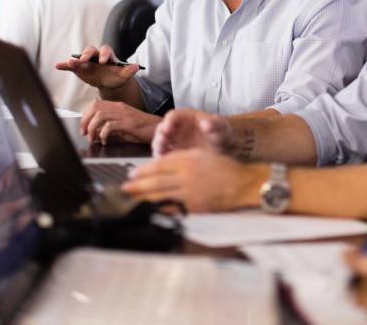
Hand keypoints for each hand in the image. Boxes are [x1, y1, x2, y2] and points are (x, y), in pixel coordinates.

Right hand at [55, 44, 138, 92]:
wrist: (108, 83)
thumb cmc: (116, 77)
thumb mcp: (123, 75)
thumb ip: (129, 71)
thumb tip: (136, 66)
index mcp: (107, 55)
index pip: (105, 50)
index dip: (103, 54)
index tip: (102, 61)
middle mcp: (95, 56)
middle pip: (90, 51)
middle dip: (87, 55)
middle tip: (84, 60)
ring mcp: (86, 62)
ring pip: (80, 58)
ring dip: (75, 60)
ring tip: (71, 63)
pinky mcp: (79, 69)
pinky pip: (71, 66)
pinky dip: (65, 65)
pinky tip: (58, 66)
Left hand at [80, 100, 159, 143]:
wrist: (160, 129)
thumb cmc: (143, 130)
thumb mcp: (124, 126)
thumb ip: (110, 126)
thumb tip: (96, 134)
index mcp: (118, 106)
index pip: (95, 104)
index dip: (85, 116)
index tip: (83, 128)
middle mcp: (120, 107)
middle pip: (95, 108)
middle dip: (85, 121)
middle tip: (85, 134)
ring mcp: (124, 114)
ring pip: (100, 115)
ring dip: (92, 128)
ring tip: (93, 138)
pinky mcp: (129, 123)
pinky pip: (110, 126)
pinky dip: (103, 134)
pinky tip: (105, 141)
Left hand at [123, 149, 264, 211]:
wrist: (244, 183)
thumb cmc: (224, 168)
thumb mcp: (201, 155)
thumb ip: (180, 160)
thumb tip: (159, 168)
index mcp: (188, 159)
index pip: (158, 164)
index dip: (143, 171)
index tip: (132, 175)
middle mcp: (186, 174)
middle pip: (155, 180)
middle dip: (137, 185)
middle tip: (123, 189)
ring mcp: (190, 191)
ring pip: (160, 194)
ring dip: (143, 197)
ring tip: (130, 200)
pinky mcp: (195, 206)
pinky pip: (172, 208)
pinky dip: (159, 209)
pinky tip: (150, 210)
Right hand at [152, 108, 234, 156]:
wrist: (227, 153)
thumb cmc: (223, 136)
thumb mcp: (222, 130)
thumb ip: (215, 125)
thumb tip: (205, 123)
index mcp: (187, 117)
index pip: (173, 116)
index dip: (168, 121)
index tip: (167, 129)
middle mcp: (177, 128)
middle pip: (162, 129)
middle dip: (160, 136)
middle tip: (161, 144)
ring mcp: (174, 142)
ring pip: (160, 143)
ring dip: (158, 148)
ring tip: (161, 155)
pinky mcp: (173, 155)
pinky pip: (164, 156)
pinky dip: (162, 160)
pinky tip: (164, 165)